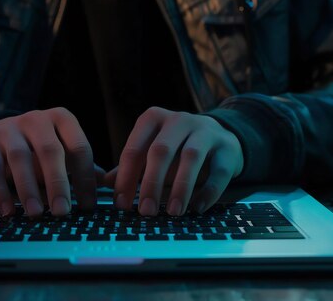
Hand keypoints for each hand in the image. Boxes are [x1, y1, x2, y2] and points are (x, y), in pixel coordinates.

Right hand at [0, 107, 105, 216]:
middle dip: (58, 183)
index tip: (88, 206)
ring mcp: (9, 129)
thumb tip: (110, 184)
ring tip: (36, 213)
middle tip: (62, 211)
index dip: (85, 178)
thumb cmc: (40, 147)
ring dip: (29, 188)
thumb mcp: (64, 149)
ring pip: (20, 157)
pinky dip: (0, 191)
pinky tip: (8, 211)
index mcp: (61, 119)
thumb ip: (84, 165)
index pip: (79, 147)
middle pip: (49, 150)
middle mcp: (35, 119)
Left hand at [111, 106, 243, 215]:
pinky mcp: (227, 147)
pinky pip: (218, 170)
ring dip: (180, 188)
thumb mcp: (151, 153)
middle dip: (151, 183)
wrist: (219, 138)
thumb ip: (130, 167)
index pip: (134, 149)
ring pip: (191, 157)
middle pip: (161, 151)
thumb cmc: (177, 149)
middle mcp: (179, 120)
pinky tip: (197, 208)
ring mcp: (205, 130)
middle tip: (145, 211)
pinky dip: (208, 191)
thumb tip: (105, 184)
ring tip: (172, 212)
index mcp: (153, 119)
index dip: (126, 178)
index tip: (122, 204)